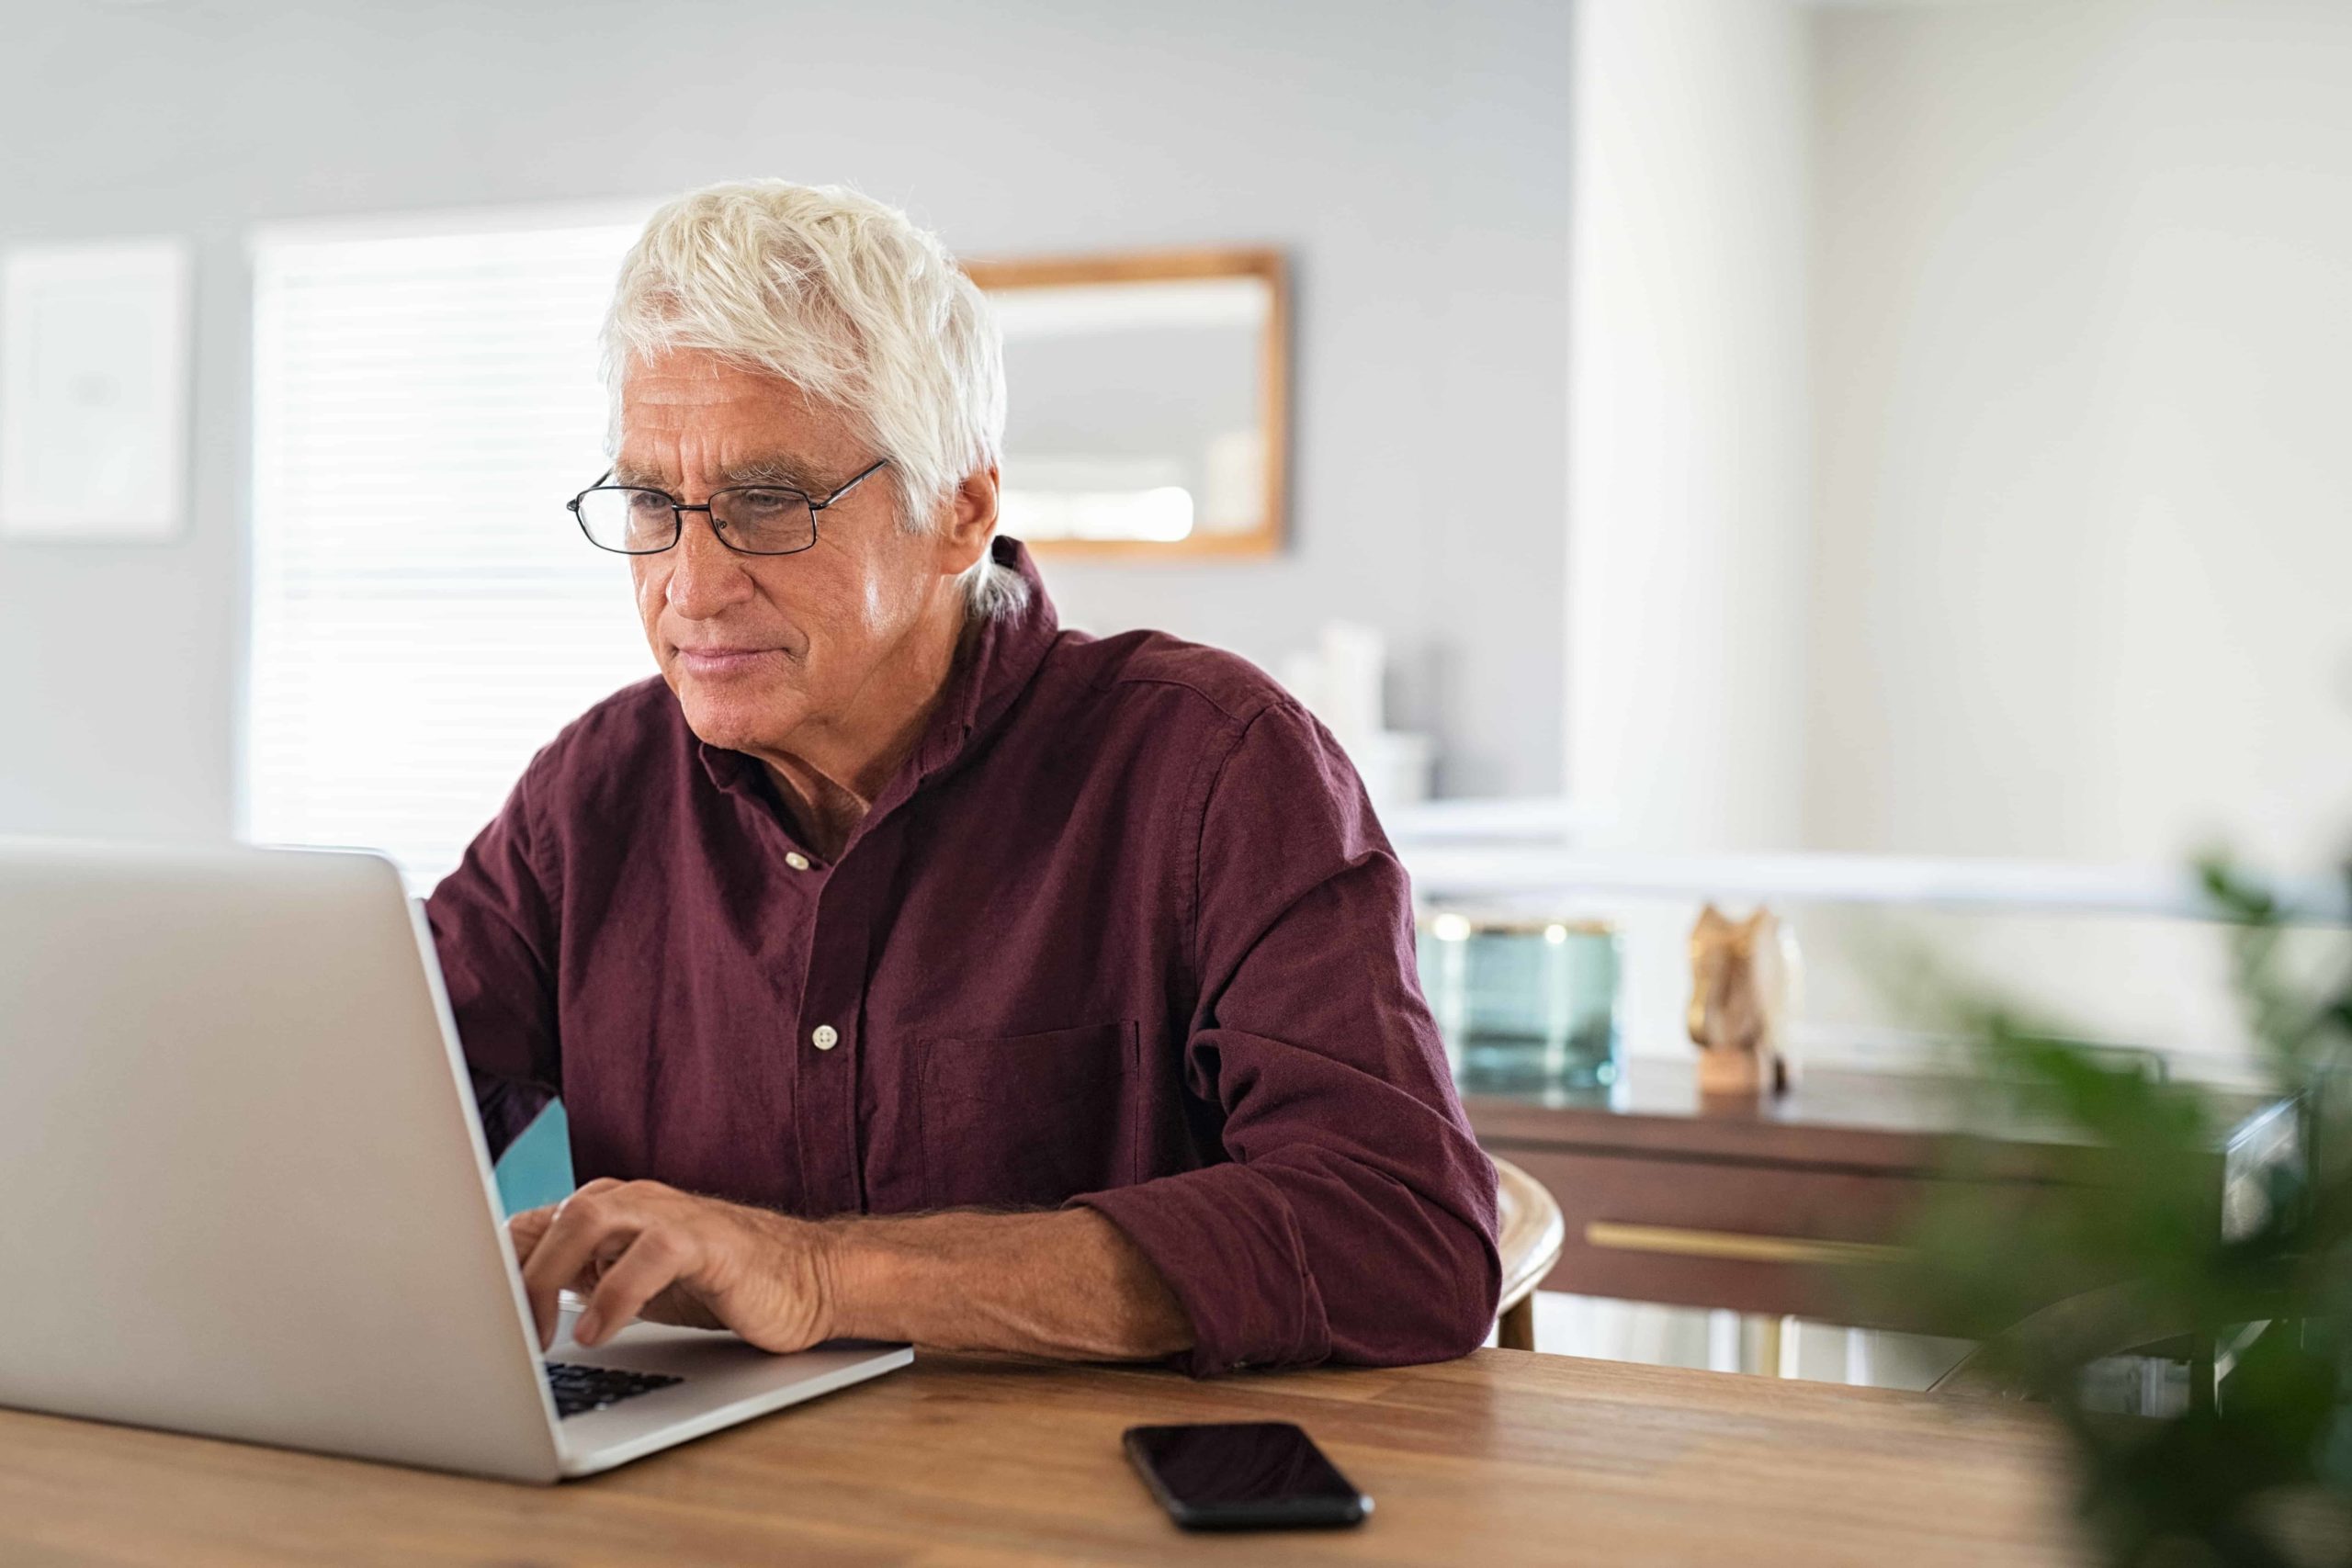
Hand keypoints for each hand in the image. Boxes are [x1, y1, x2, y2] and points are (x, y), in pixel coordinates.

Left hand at [506, 1178, 838, 1353]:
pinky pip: (649, 1254)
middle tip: (498, 1334)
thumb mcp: (629, 1282)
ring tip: (538, 1333)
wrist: (804, 1280)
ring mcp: (671, 1215)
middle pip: (551, 1217)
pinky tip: (596, 1332)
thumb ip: (576, 1276)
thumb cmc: (716, 1282)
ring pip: (589, 1218)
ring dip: (550, 1276)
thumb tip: (503, 1297)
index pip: (530, 1224)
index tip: (467, 1320)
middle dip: (514, 1276)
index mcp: (608, 1211)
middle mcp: (634, 1202)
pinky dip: (613, 1295)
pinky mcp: (708, 1240)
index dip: (490, 1269)